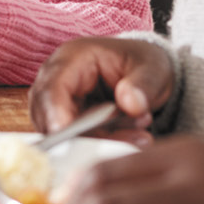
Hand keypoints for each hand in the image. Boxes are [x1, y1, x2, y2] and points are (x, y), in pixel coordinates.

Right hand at [29, 37, 173, 147]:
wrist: (146, 72)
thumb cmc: (145, 65)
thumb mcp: (153, 69)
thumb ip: (144, 85)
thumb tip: (130, 103)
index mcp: (73, 57)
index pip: (52, 88)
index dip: (57, 114)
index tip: (71, 140)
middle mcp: (58, 77)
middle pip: (49, 115)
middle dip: (84, 136)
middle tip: (121, 145)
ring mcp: (59, 99)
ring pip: (60, 132)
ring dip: (95, 142)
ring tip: (135, 137)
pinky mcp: (66, 118)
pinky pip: (73, 139)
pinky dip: (99, 144)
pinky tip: (129, 138)